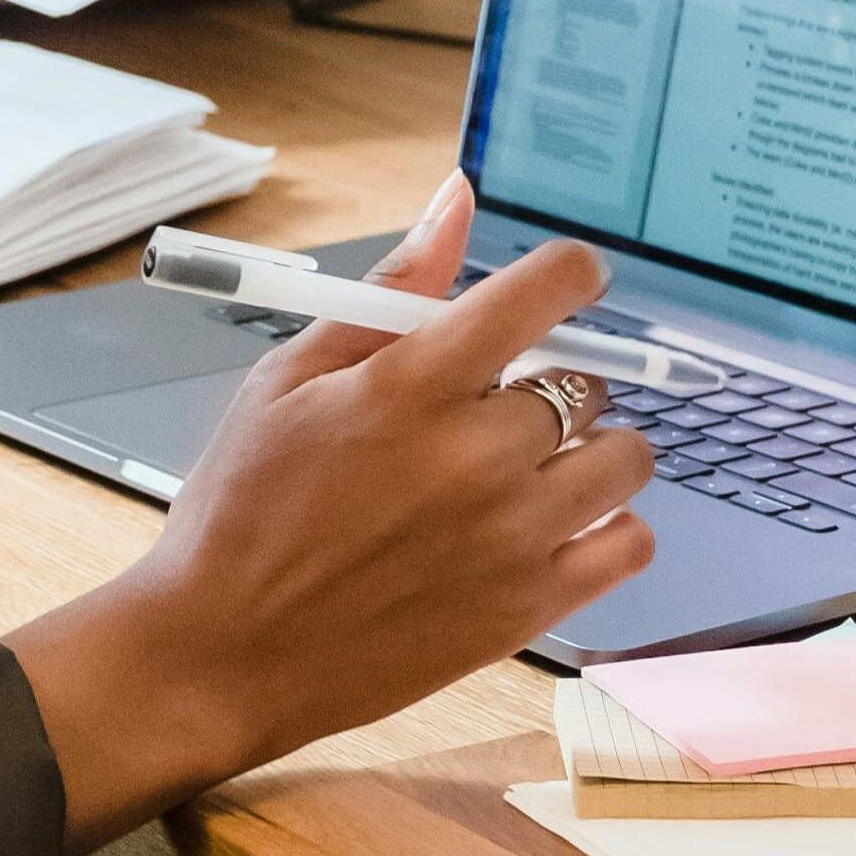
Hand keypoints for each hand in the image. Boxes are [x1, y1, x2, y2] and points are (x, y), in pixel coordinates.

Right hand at [5, 175, 657, 855]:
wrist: (224, 653)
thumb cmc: (241, 514)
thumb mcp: (286, 382)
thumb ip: (387, 293)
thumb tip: (455, 203)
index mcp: (411, 387)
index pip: (544, 293)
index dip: (570, 274)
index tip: (569, 281)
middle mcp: (475, 456)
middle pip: (582, 381)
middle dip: (546, 382)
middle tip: (491, 411)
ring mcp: (511, 536)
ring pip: (626, 458)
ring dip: (592, 449)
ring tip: (533, 468)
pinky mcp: (528, 608)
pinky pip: (631, 544)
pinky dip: (610, 527)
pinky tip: (557, 526)